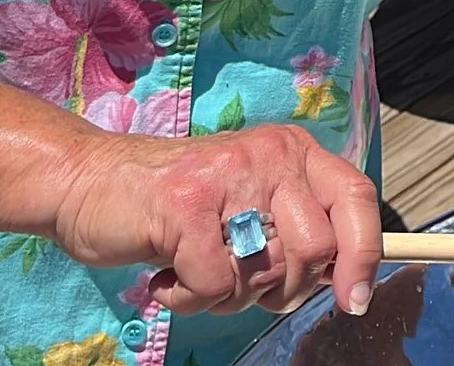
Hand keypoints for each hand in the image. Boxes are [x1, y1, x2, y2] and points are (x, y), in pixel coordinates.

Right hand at [49, 123, 382, 317]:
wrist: (88, 183)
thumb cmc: (174, 208)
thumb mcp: (247, 205)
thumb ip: (294, 230)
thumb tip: (348, 279)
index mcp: (292, 153)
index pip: (356, 199)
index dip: (365, 255)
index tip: (356, 301)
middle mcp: (270, 155)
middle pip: (314, 250)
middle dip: (279, 288)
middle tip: (236, 282)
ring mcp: (229, 177)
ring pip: (265, 272)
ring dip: (228, 295)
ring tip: (196, 270)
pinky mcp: (187, 206)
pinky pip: (215, 284)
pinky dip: (188, 298)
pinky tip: (167, 273)